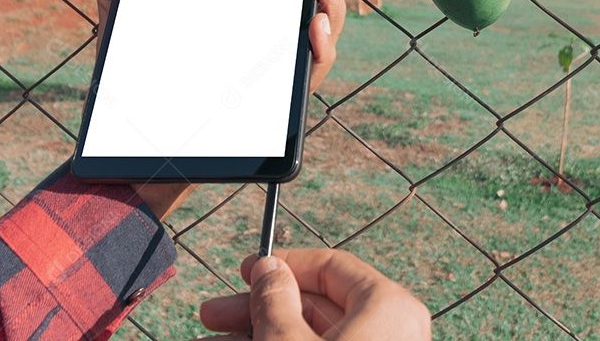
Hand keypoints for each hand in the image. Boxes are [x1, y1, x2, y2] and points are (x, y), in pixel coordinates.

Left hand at [94, 0, 345, 219]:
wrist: (138, 152)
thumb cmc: (137, 92)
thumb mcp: (125, 36)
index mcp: (246, 22)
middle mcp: (271, 47)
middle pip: (316, 3)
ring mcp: (278, 76)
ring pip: (323, 35)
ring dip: (332, 4)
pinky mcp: (279, 106)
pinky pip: (311, 76)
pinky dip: (321, 50)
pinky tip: (315, 28)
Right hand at [194, 249, 430, 339]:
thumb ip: (273, 300)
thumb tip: (267, 268)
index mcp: (388, 307)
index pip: (330, 266)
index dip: (281, 266)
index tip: (244, 270)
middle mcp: (391, 332)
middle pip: (314, 306)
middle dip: (257, 308)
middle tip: (213, 314)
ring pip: (310, 337)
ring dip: (257, 335)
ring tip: (209, 340)